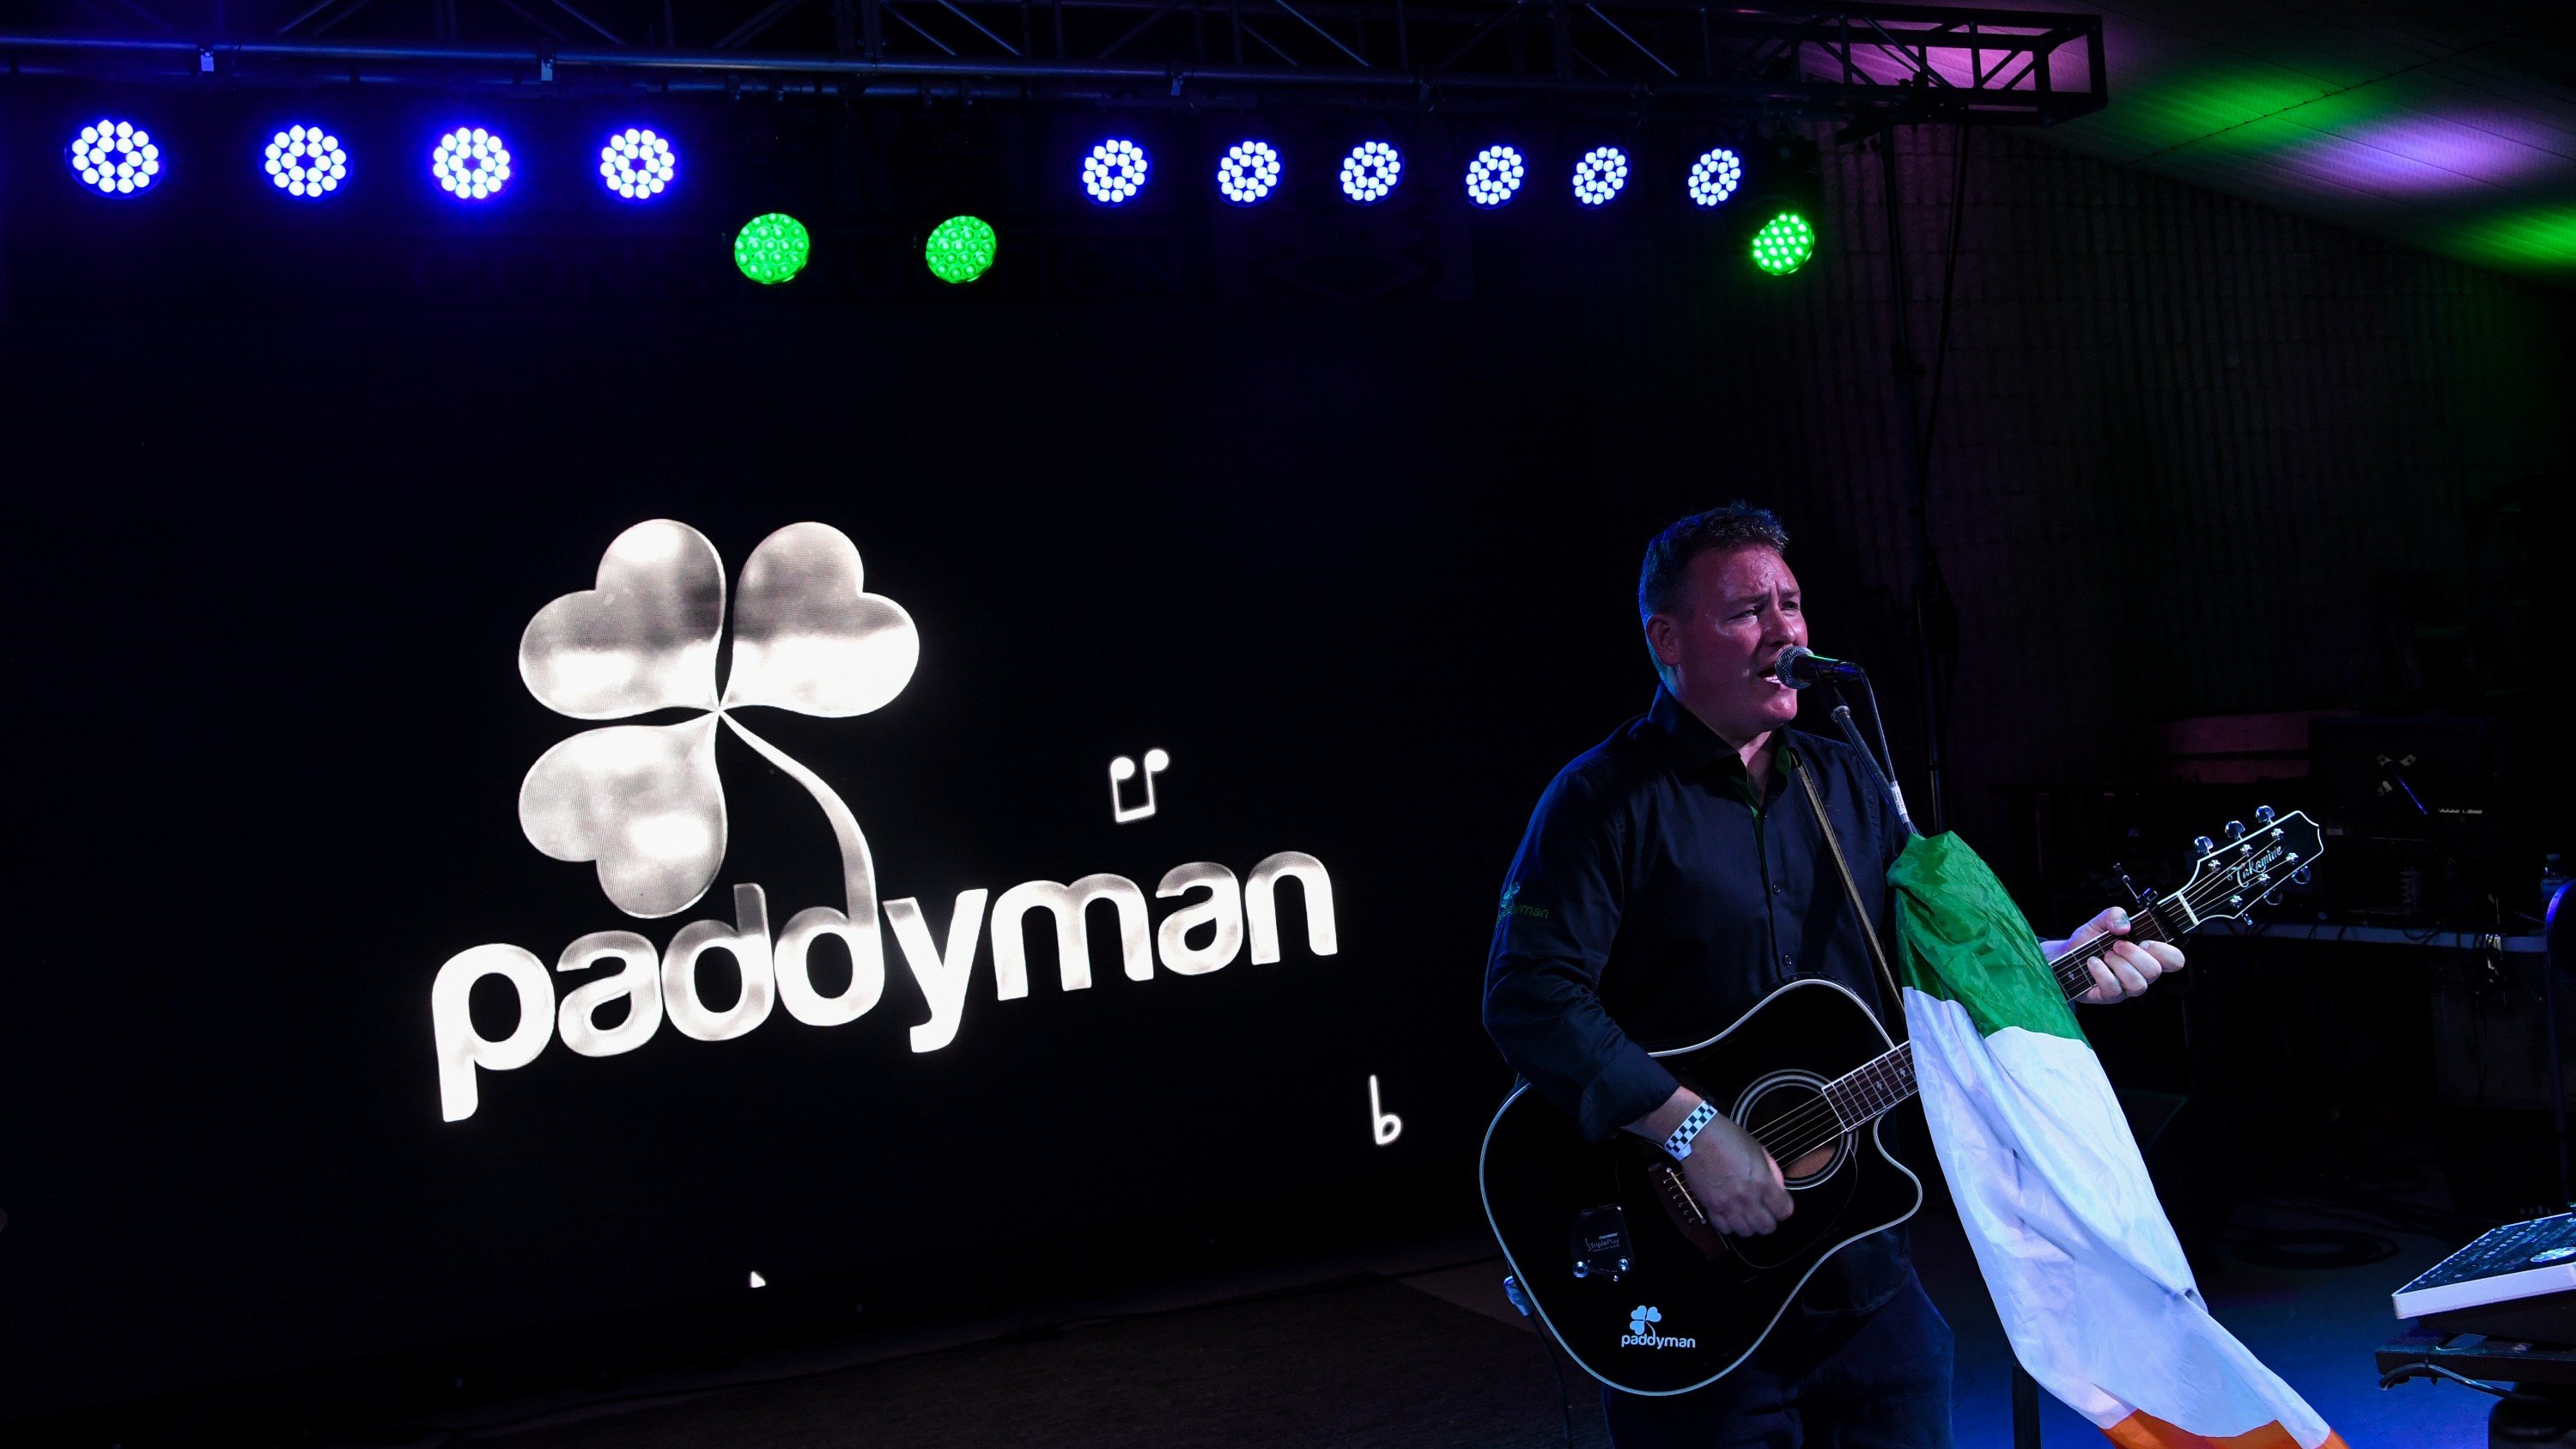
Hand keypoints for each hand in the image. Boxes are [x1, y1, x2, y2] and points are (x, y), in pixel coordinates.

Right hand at [1679, 1112, 1794, 1237]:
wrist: (1698, 1136)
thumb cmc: (1730, 1138)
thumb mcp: (1758, 1150)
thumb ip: (1772, 1171)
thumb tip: (1779, 1189)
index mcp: (1762, 1182)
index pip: (1784, 1211)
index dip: (1783, 1208)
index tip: (1778, 1203)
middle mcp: (1747, 1198)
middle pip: (1767, 1227)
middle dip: (1769, 1220)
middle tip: (1764, 1210)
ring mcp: (1727, 1205)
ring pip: (1746, 1232)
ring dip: (1749, 1224)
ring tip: (1746, 1213)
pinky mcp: (1710, 1207)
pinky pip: (1724, 1228)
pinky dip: (1730, 1224)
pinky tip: (1730, 1214)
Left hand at [2051, 906, 2184, 1002]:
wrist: (2063, 955)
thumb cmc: (2088, 942)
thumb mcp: (2100, 921)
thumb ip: (2114, 915)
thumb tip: (2125, 925)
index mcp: (2147, 955)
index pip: (2175, 960)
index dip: (2164, 951)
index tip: (2144, 941)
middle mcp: (2141, 974)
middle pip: (2155, 971)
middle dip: (2133, 954)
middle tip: (2116, 945)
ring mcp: (2126, 988)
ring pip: (2138, 984)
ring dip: (2118, 964)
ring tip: (2105, 955)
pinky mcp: (2109, 996)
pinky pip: (2114, 989)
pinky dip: (2101, 971)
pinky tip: (2093, 962)